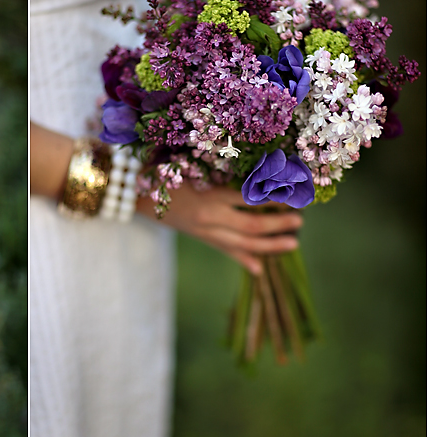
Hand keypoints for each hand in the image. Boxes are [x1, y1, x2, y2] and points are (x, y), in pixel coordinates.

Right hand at [142, 184, 303, 275]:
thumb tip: (260, 175)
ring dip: (269, 245)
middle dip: (278, 225)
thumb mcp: (195, 167)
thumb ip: (225, 171)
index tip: (295, 193)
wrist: (135, 193)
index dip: (275, 198)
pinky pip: (226, 251)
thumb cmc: (166, 171)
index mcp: (210, 195)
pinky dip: (243, 260)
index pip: (250, 198)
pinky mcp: (201, 237)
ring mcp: (205, 231)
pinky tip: (260, 270)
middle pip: (251, 226)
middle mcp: (210, 217)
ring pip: (242, 244)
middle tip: (300, 221)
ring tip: (292, 243)